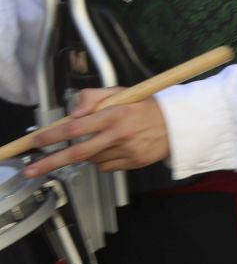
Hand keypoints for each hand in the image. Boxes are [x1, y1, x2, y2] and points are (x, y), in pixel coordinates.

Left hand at [25, 92, 169, 177]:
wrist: (178, 124)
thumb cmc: (145, 106)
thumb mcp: (119, 92)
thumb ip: (92, 97)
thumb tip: (73, 114)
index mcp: (114, 115)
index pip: (75, 127)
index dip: (52, 136)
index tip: (35, 141)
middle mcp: (119, 135)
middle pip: (78, 152)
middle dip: (51, 162)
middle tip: (31, 171)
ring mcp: (127, 151)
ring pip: (92, 160)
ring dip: (86, 154)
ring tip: (99, 141)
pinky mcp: (133, 163)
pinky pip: (106, 167)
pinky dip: (102, 160)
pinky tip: (112, 149)